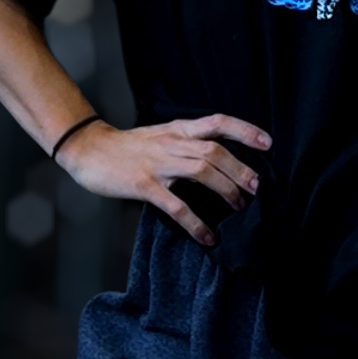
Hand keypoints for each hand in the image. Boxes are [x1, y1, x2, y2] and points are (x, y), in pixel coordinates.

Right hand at [56, 113, 270, 245]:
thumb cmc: (129, 146)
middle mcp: (172, 143)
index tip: (267, 142)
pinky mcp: (144, 185)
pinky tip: (207, 236)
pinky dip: (195, 222)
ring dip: (226, 189)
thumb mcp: (162, 135)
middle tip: (257, 187)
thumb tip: (218, 156)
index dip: (244, 130)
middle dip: (241, 168)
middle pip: (215, 150)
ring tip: (240, 207)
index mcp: (179, 129)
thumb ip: (187, 142)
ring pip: (202, 171)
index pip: (218, 122)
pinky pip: (176, 205)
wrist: (89, 148)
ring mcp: (158, 163)